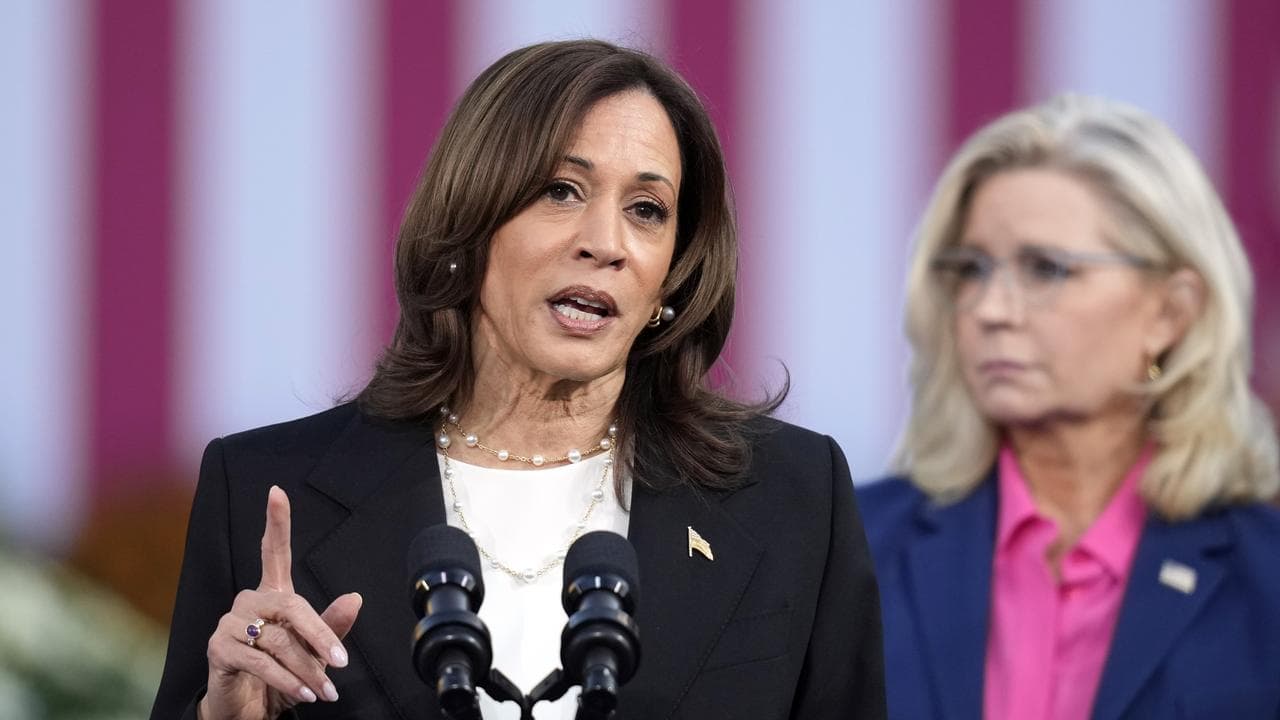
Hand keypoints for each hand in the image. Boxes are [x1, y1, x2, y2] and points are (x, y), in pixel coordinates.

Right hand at [199, 486, 362, 718]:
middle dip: (321, 636)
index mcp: (273, 595)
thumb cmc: (281, 675)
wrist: (246, 709)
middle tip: (342, 663)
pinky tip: (302, 691)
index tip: (276, 492)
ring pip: (279, 639)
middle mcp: (249, 602)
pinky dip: (287, 679)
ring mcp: (230, 624)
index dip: (276, 523)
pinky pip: (260, 660)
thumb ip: (330, 628)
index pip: (272, 552)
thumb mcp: (312, 652)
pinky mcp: (219, 649)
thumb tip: (355, 598)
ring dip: (307, 668)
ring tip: (324, 690)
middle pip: (292, 606)